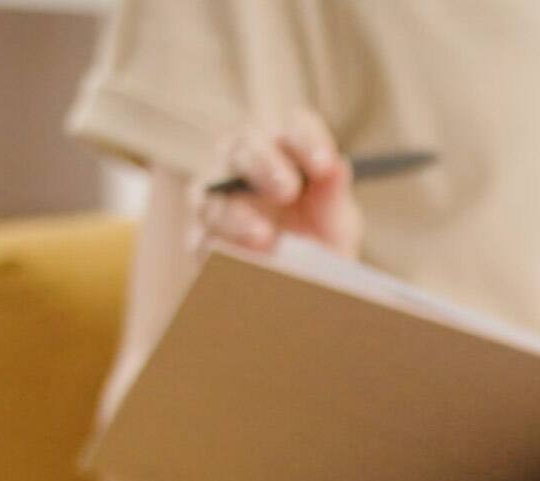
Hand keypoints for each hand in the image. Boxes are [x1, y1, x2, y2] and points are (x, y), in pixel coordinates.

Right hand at [193, 109, 362, 258]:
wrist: (305, 293)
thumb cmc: (321, 246)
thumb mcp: (336, 226)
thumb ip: (334, 197)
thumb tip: (337, 166)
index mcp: (289, 151)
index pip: (296, 127)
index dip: (307, 139)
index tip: (325, 165)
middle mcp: (248, 163)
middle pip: (245, 144)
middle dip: (264, 164)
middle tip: (287, 190)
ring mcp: (220, 196)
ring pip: (211, 186)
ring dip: (236, 211)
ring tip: (264, 236)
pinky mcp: (204, 234)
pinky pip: (202, 232)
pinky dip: (222, 244)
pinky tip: (242, 257)